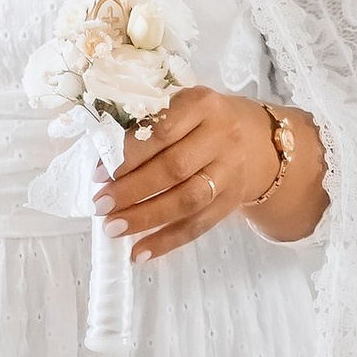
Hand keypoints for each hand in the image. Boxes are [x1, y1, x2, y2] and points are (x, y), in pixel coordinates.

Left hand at [97, 86, 327, 260]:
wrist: (258, 139)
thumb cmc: (201, 120)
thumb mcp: (180, 106)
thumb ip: (146, 124)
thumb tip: (100, 160)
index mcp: (202, 104)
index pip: (163, 129)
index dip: (129, 153)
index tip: (99, 172)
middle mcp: (222, 137)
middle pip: (175, 168)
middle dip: (133, 190)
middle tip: (100, 204)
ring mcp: (231, 172)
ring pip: (188, 200)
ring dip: (146, 217)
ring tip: (113, 228)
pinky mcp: (232, 201)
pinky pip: (199, 225)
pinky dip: (167, 241)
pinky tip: (139, 252)